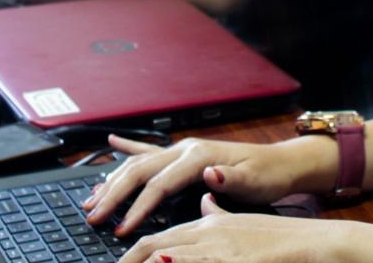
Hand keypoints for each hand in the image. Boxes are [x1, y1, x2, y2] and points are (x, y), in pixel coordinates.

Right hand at [83, 135, 308, 235]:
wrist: (281, 163)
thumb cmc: (268, 174)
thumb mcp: (255, 180)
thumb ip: (231, 177)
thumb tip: (209, 172)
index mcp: (199, 155)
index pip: (160, 183)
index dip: (139, 207)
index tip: (123, 229)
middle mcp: (186, 149)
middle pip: (140, 170)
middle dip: (113, 194)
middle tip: (92, 216)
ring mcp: (183, 150)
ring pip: (138, 162)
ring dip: (113, 180)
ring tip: (91, 199)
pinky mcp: (185, 155)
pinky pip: (150, 152)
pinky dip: (128, 150)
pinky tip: (112, 144)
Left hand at [117, 195, 355, 262]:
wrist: (311, 241)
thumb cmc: (278, 236)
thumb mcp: (242, 219)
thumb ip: (218, 210)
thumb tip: (204, 198)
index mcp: (205, 221)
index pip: (158, 233)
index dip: (132, 248)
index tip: (116, 257)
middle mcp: (207, 230)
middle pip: (153, 243)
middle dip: (128, 257)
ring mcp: (218, 245)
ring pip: (167, 252)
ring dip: (144, 261)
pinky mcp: (232, 257)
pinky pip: (194, 258)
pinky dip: (174, 260)